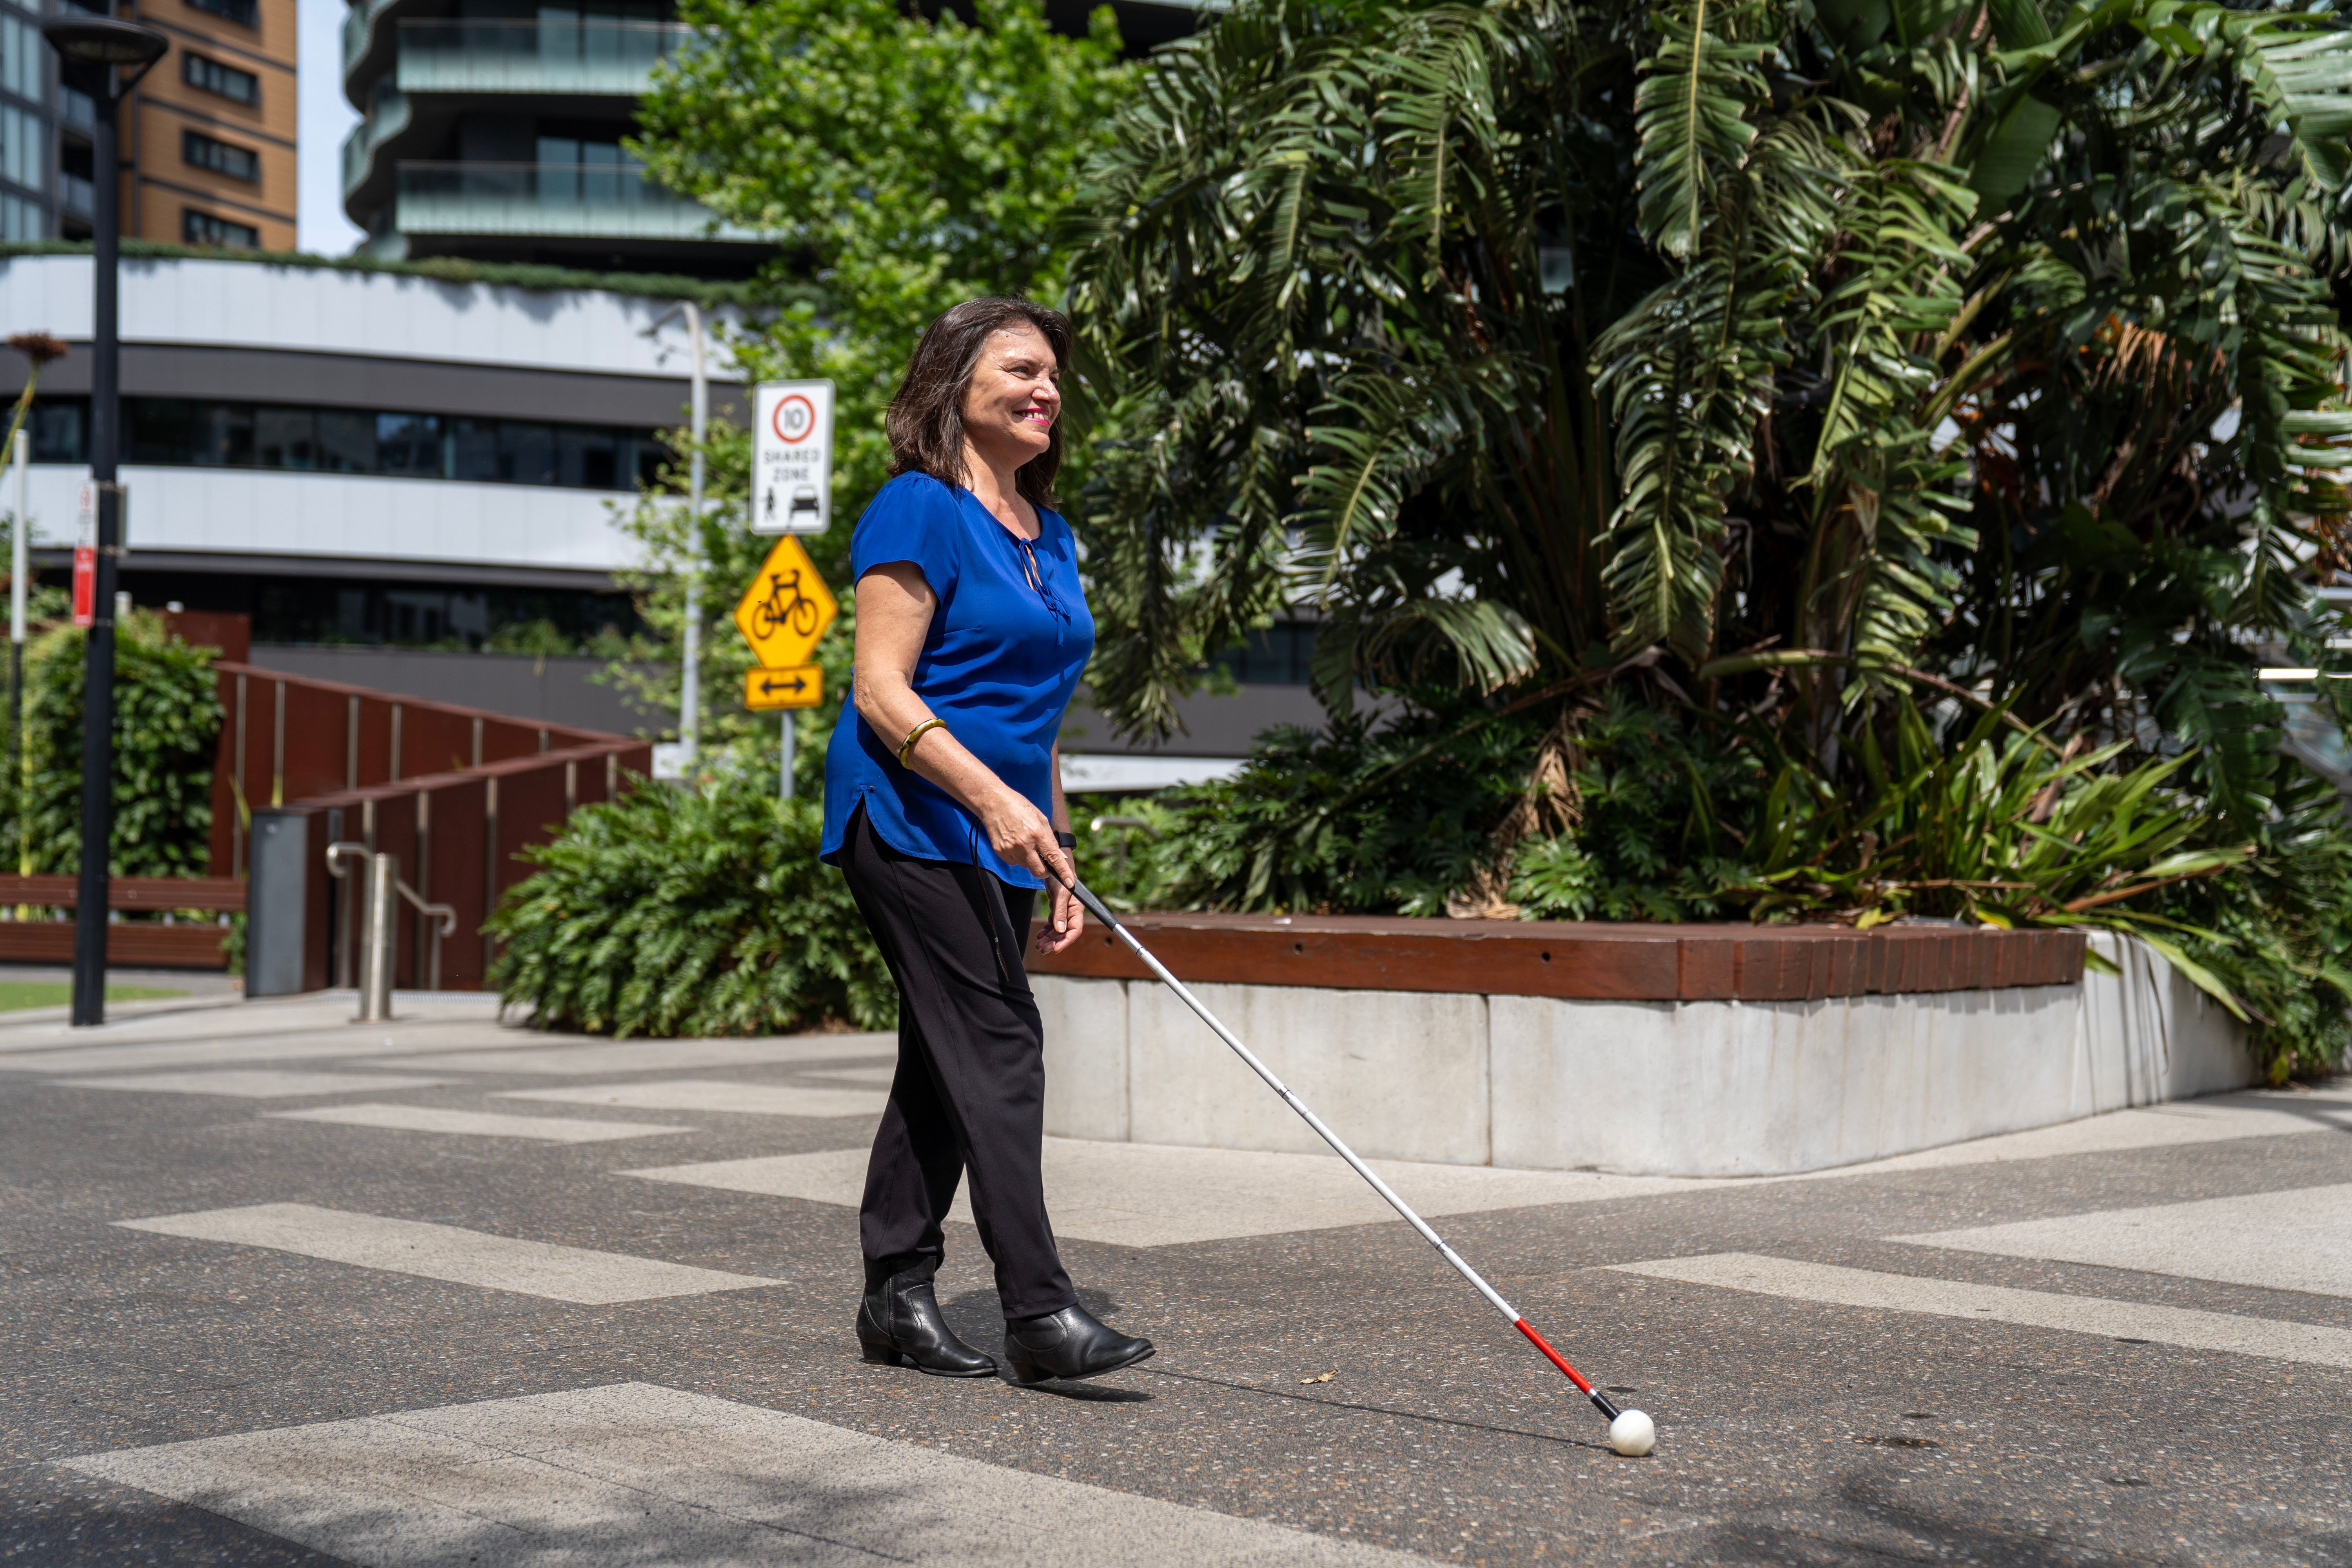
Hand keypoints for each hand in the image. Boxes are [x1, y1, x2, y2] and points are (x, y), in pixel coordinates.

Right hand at [977, 788, 1084, 952]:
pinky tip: (1015, 842)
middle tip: (1045, 863)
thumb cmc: (1019, 807)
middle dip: (1045, 871)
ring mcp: (1011, 850)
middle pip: (1039, 871)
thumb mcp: (1041, 818)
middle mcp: (1024, 844)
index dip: (1063, 872)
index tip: (1070, 883)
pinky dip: (1018, 856)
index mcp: (1037, 834)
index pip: (1054, 858)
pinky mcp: (1001, 852)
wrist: (994, 802)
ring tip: (1025, 842)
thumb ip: (1050, 839)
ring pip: (1026, 866)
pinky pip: (1014, 862)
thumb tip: (1059, 856)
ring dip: (1030, 860)